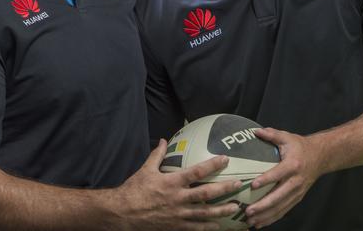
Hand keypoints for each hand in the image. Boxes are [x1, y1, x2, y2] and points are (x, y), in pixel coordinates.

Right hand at [118, 139, 242, 230]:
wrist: (123, 213)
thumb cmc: (134, 190)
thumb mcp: (145, 169)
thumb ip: (158, 155)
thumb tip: (164, 141)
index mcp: (172, 182)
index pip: (197, 172)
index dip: (212, 165)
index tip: (225, 159)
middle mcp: (178, 198)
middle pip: (206, 193)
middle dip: (225, 189)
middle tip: (239, 185)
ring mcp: (178, 214)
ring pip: (205, 212)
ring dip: (222, 210)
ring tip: (236, 207)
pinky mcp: (176, 226)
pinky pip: (195, 228)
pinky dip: (208, 227)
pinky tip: (218, 225)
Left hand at [243, 128, 322, 228]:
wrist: (320, 157)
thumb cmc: (300, 146)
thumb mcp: (287, 137)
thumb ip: (271, 134)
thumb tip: (255, 131)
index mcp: (293, 165)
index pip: (278, 173)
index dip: (266, 180)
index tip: (252, 186)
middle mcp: (296, 181)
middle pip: (279, 196)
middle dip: (263, 205)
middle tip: (248, 210)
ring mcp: (298, 192)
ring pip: (281, 207)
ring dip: (266, 215)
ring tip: (251, 220)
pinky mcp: (297, 198)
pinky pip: (284, 210)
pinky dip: (272, 218)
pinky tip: (261, 223)